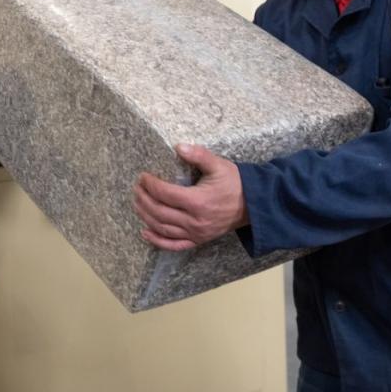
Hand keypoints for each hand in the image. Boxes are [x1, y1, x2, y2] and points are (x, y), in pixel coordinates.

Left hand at [132, 143, 248, 250]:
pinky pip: (174, 245)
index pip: (165, 193)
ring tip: (136, 203)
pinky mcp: (198, 240)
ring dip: (146, 216)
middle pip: (159, 212)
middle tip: (136, 188)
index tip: (143, 176)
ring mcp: (196, 233)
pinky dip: (157, 241)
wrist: (253, 205)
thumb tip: (178, 146)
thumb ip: (199, 155)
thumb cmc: (235, 183)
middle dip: (144, 199)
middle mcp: (195, 220)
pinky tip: (145, 232)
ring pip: (163, 228)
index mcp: (198, 201)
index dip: (150, 184)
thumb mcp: (219, 165)